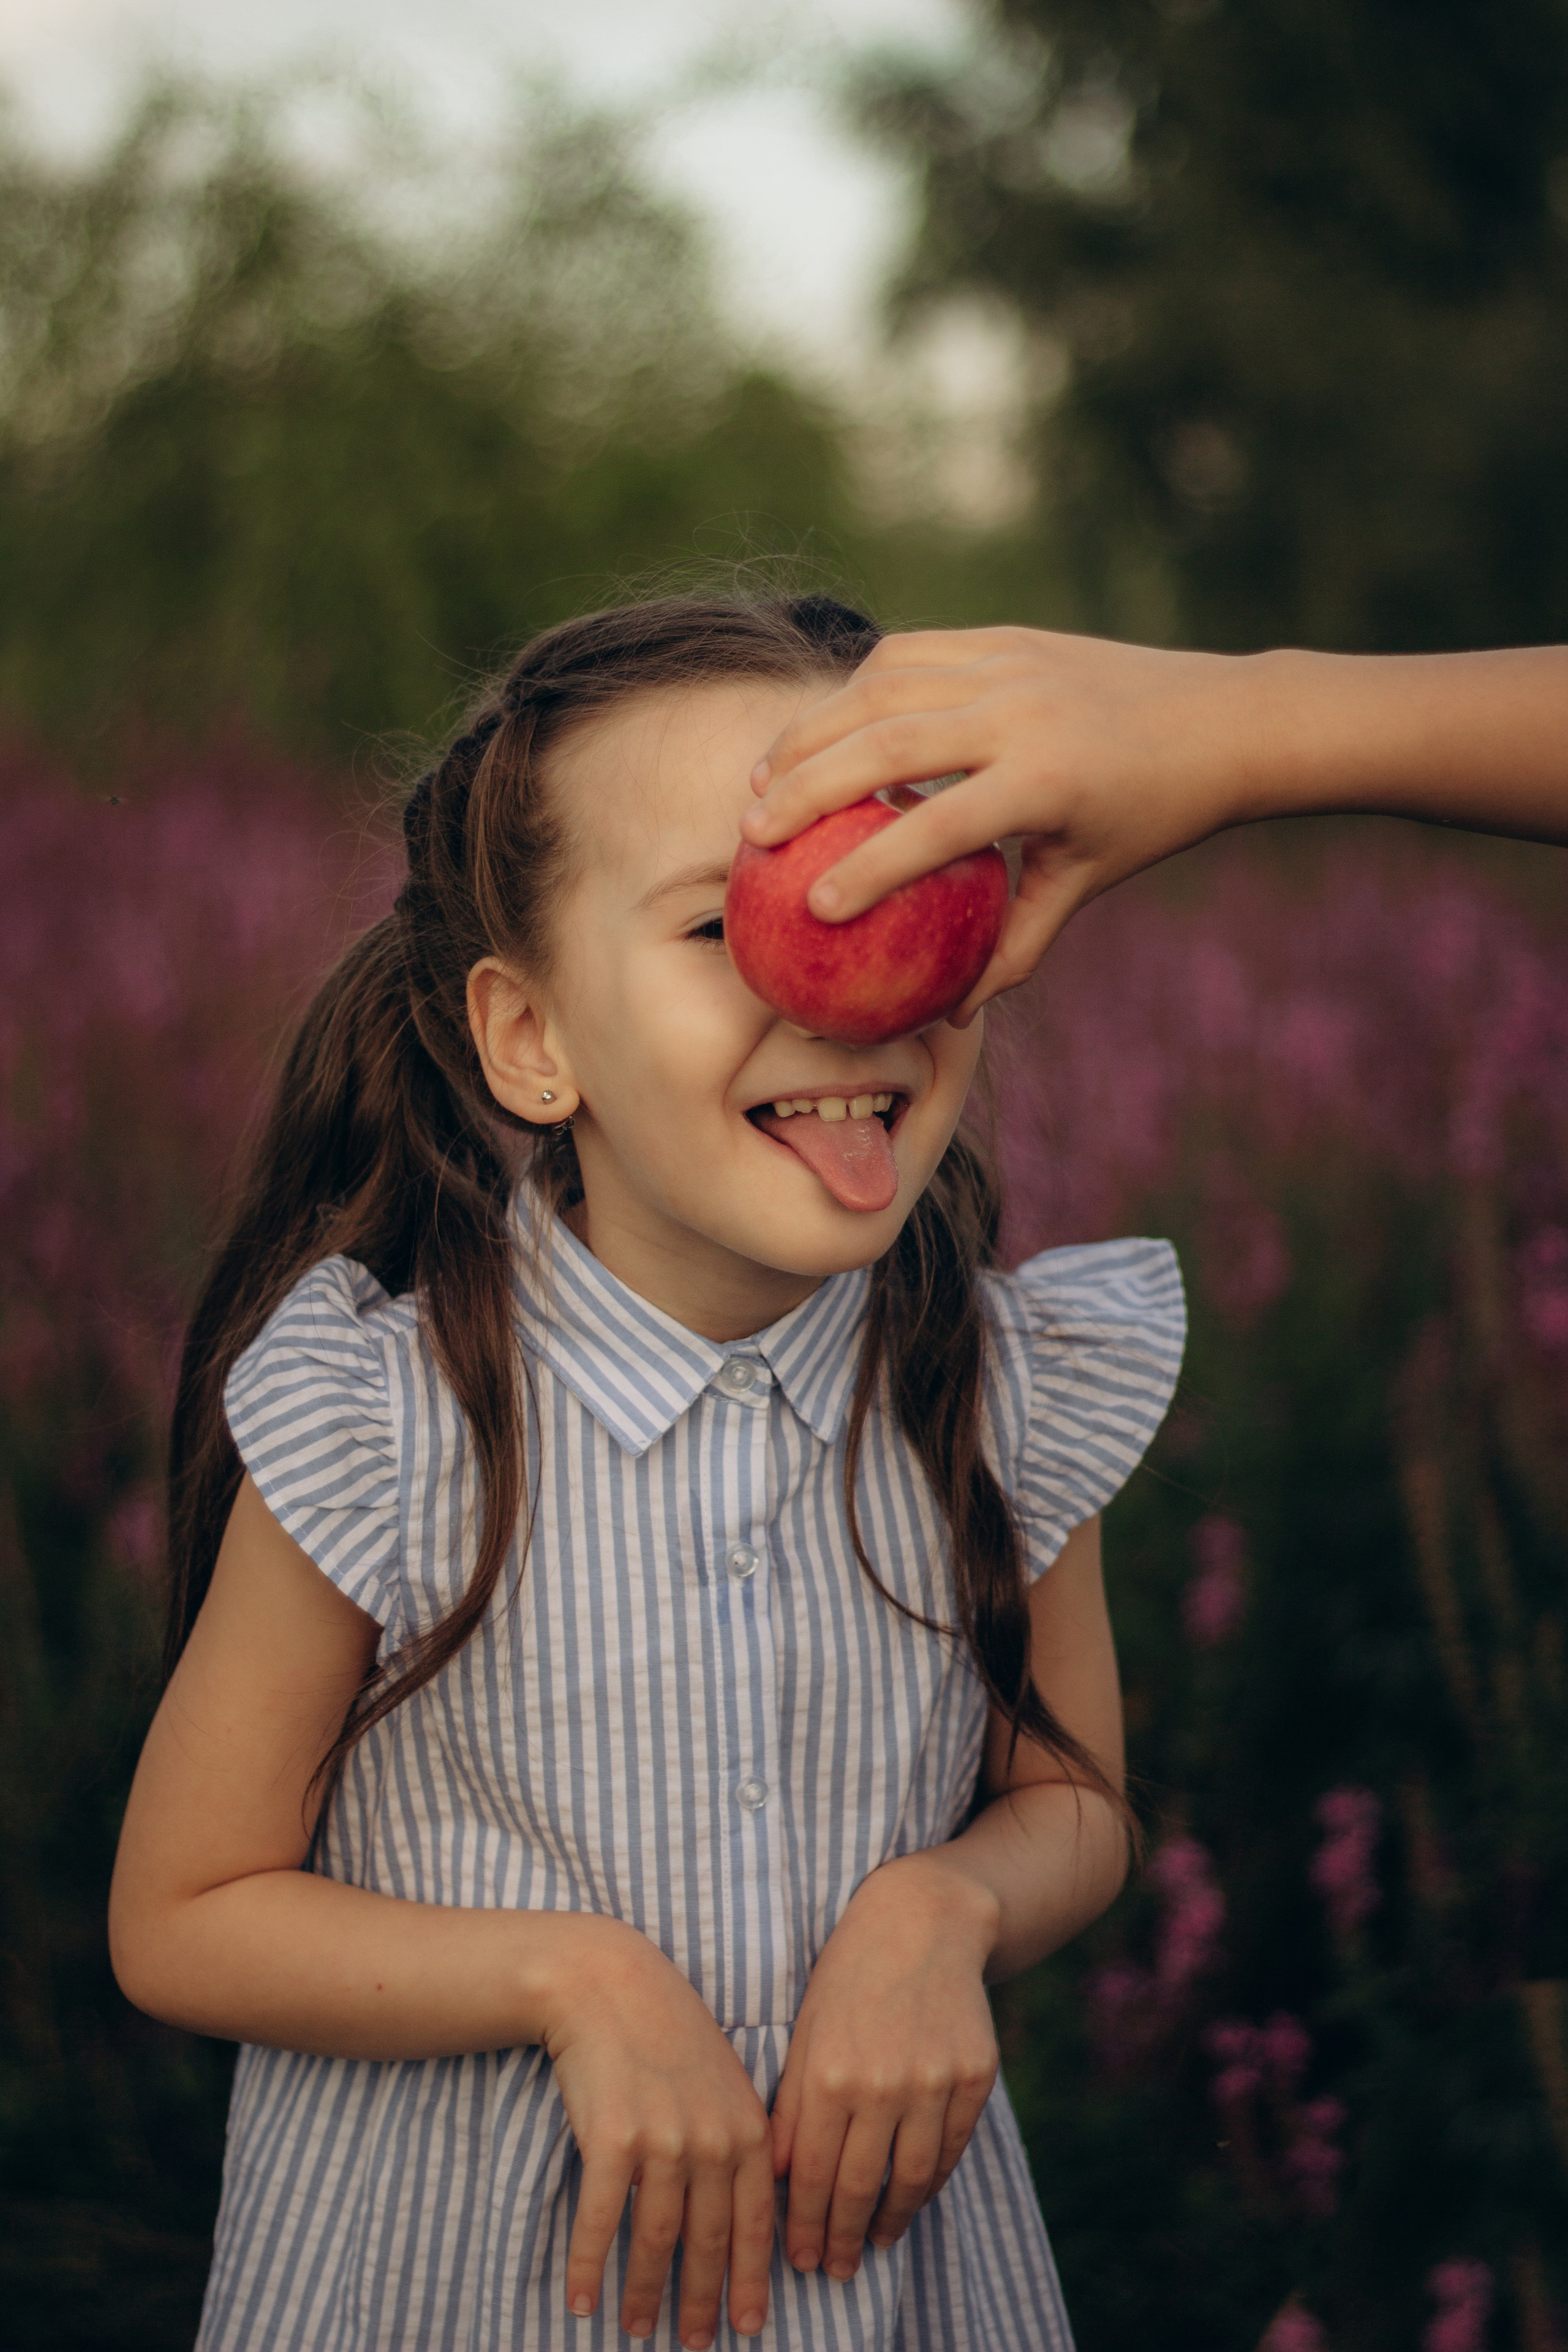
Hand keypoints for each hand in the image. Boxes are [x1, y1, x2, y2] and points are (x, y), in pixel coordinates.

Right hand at [544, 1922, 775, 2346]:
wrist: (611, 1984)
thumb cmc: (669, 2032)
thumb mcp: (725, 2082)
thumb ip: (742, 2141)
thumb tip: (752, 2212)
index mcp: (748, 2130)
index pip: (755, 2227)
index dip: (750, 2282)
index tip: (747, 2325)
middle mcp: (712, 2142)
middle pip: (707, 2244)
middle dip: (700, 2302)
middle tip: (693, 2344)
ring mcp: (663, 2142)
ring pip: (655, 2240)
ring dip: (644, 2292)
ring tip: (637, 2327)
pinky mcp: (611, 2139)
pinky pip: (600, 2221)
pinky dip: (590, 2266)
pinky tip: (582, 2300)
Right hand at [741, 625, 1261, 1017]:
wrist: (1219, 717)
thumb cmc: (1151, 816)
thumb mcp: (1087, 882)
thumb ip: (1018, 944)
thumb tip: (951, 1016)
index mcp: (1044, 782)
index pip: (936, 825)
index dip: (870, 868)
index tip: (814, 909)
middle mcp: (1018, 711)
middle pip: (883, 743)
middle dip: (805, 787)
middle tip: (751, 833)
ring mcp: (1007, 663)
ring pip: (879, 686)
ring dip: (812, 731)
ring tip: (762, 779)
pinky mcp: (1002, 637)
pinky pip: (907, 654)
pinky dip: (854, 691)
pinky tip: (821, 731)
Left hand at [770, 1853, 1000, 2281]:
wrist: (922, 1922)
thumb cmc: (849, 1976)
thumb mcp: (806, 2032)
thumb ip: (793, 2108)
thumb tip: (781, 2181)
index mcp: (829, 2071)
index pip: (815, 2176)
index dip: (807, 2225)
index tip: (800, 2258)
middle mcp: (882, 2082)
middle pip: (862, 2188)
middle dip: (844, 2238)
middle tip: (834, 2269)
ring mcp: (934, 2080)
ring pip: (912, 2179)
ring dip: (890, 2222)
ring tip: (874, 2244)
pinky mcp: (974, 2076)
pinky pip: (951, 2150)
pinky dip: (930, 2184)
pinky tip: (911, 2200)